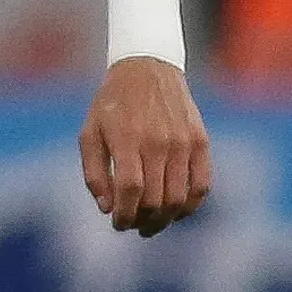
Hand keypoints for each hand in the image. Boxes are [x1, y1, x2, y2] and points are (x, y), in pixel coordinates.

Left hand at [79, 56, 210, 235]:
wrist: (148, 68)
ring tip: (152, 222)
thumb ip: (94, 173)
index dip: (124, 215)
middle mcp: (157, 142)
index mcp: (127, 139)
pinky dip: (190, 205)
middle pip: (155, 200)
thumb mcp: (90, 133)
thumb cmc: (112, 105)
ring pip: (177, 198)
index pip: (130, 191)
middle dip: (141, 221)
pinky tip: (176, 211)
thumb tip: (107, 208)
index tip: (118, 224)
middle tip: (133, 224)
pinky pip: (202, 185)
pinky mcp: (200, 141)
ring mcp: (182, 142)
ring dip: (164, 219)